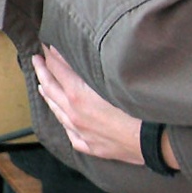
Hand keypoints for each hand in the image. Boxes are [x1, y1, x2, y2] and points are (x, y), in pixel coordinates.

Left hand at [31, 45, 143, 164]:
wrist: (156, 142)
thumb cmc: (141, 108)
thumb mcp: (114, 80)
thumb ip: (93, 67)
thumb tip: (81, 53)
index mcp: (78, 96)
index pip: (58, 69)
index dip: (50, 55)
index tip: (45, 45)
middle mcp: (75, 114)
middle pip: (51, 89)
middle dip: (42, 71)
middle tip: (35, 59)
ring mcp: (81, 133)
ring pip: (57, 112)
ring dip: (48, 96)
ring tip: (42, 85)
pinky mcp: (92, 147)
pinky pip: (71, 134)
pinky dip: (64, 122)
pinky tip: (63, 120)